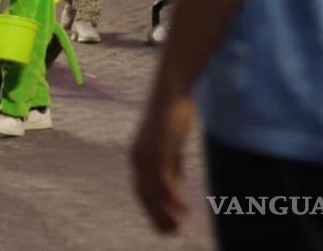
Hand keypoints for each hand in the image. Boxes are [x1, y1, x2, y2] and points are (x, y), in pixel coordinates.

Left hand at [130, 89, 194, 233]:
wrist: (171, 91)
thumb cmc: (172, 114)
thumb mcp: (170, 144)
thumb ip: (171, 162)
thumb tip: (176, 183)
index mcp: (138, 157)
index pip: (140, 190)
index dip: (151, 208)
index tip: (164, 222)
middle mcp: (138, 158)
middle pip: (144, 196)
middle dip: (156, 216)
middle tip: (171, 232)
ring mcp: (147, 155)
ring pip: (153, 193)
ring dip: (165, 213)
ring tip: (177, 227)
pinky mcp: (160, 151)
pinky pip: (164, 182)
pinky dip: (173, 199)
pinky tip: (184, 209)